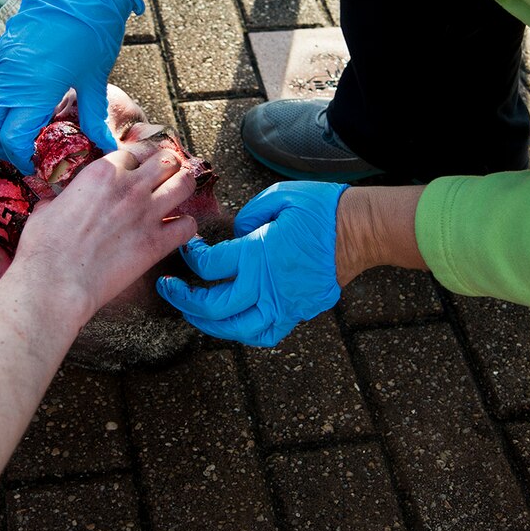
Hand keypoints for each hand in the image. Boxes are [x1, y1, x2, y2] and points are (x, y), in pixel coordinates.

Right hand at [0, 0, 143, 172]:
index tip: (37, 166)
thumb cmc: (93, 31)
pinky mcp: (1, 51)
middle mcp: (10, 79)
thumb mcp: (95, 79)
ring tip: (22, 133)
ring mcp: (2, 64)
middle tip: (25, 155)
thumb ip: (94, 117)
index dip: (22, 159)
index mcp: (34, 90)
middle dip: (2, 148)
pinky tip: (20, 106)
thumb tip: (107, 148)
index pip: (12, 140)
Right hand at [5, 140, 199, 323]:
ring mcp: (147, 214)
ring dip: (183, 186)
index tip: (132, 171)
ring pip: (185, 183)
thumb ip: (61, 199)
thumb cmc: (44, 249)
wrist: (56, 283)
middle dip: (166, 165)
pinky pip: (188, 225)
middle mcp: (130, 187)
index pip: (132, 153)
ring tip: (177, 192)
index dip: (132, 162)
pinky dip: (185, 226)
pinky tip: (175, 229)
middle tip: (162, 175)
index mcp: (103, 172)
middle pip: (166, 159)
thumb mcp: (46, 209)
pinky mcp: (157, 244)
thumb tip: (56, 203)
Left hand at [156, 181, 347, 345]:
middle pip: (214, 305)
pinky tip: (231, 325)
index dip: (191, 257)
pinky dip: (244, 334)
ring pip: (237, 329)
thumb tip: (236, 233)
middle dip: (185, 299)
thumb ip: (248, 215)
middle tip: (170, 288)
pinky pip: (265, 333)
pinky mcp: (297, 311)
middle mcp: (266, 285)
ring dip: (208, 324)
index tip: (188, 248)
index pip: (209, 265)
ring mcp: (283, 303)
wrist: (360, 230)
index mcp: (257, 254)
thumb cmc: (321, 209)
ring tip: (192, 314)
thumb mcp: (278, 196)